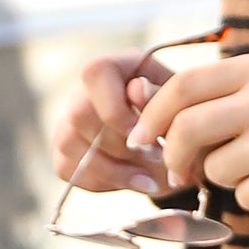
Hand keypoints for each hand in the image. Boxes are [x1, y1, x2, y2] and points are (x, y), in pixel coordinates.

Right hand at [51, 55, 171, 198]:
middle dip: (119, 146)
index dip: (115, 108)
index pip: (95, 73)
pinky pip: (69, 169)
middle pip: (79, 114)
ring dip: (113, 169)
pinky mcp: (66, 151)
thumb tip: (136, 90)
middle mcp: (87, 89)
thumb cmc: (182, 120)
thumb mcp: (182, 104)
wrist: (180, 149)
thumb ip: (161, 95)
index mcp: (119, 66)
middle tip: (156, 158)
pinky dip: (104, 182)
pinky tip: (133, 181)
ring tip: (150, 177)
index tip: (143, 133)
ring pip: (68, 143)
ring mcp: (71, 120)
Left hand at [133, 50, 248, 213]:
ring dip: (221, 174)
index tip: (139, 137)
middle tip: (177, 169)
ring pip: (214, 167)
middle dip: (173, 154)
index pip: (186, 85)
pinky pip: (244, 195)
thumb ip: (212, 93)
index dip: (154, 114)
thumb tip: (139, 99)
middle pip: (188, 128)